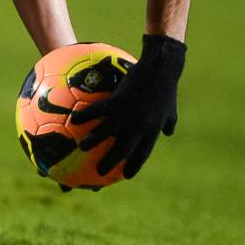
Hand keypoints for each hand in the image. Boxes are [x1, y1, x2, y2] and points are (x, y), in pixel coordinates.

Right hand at [70, 35, 185, 178]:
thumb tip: (167, 133)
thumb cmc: (167, 88)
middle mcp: (138, 127)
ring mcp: (127, 115)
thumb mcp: (170, 110)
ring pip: (105, 134)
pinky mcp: (117, 101)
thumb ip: (168, 123)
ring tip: (82, 147)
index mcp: (151, 131)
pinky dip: (85, 117)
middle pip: (121, 151)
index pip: (141, 155)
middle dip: (109, 163)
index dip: (133, 167)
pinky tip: (73, 120)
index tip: (125, 176)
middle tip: (99, 171)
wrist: (161, 68)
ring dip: (92, 142)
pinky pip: (97, 112)